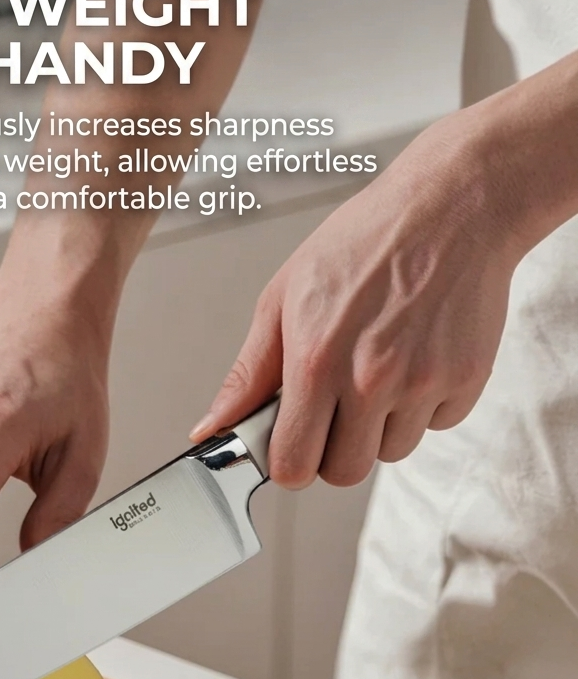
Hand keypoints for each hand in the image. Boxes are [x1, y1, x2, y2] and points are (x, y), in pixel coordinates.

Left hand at [191, 110, 524, 485]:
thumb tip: (211, 429)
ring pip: (392, 453)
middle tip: (336, 406)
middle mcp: (370, 379)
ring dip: (382, 426)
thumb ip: (248, 374)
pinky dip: (425, 405)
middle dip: (334, 450)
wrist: (451, 206)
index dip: (289, 461)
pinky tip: (417, 356)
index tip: (292, 442)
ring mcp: (423, 383)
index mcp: (316, 360)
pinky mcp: (466, 380)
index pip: (292, 465)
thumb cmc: (365, 241)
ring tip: (380, 367)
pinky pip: (437, 426)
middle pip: (345, 472)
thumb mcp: (284, 297)